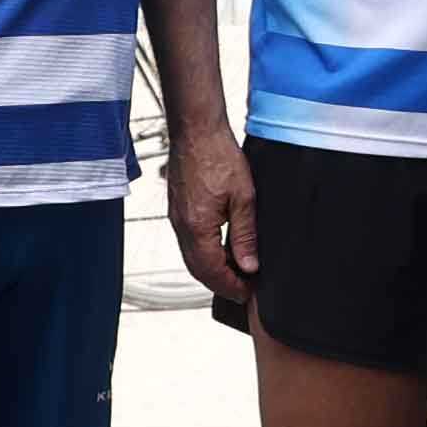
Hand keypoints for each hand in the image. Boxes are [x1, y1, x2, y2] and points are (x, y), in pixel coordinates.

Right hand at [168, 120, 259, 308]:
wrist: (196, 131)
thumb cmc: (218, 156)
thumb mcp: (243, 198)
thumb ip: (245, 235)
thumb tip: (249, 265)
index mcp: (197, 228)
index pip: (212, 272)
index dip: (230, 287)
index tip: (247, 294)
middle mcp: (182, 227)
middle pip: (198, 270)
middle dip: (221, 284)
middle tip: (244, 290)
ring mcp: (177, 218)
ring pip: (193, 257)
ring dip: (213, 270)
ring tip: (237, 272)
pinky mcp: (178, 209)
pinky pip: (190, 242)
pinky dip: (206, 253)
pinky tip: (223, 249)